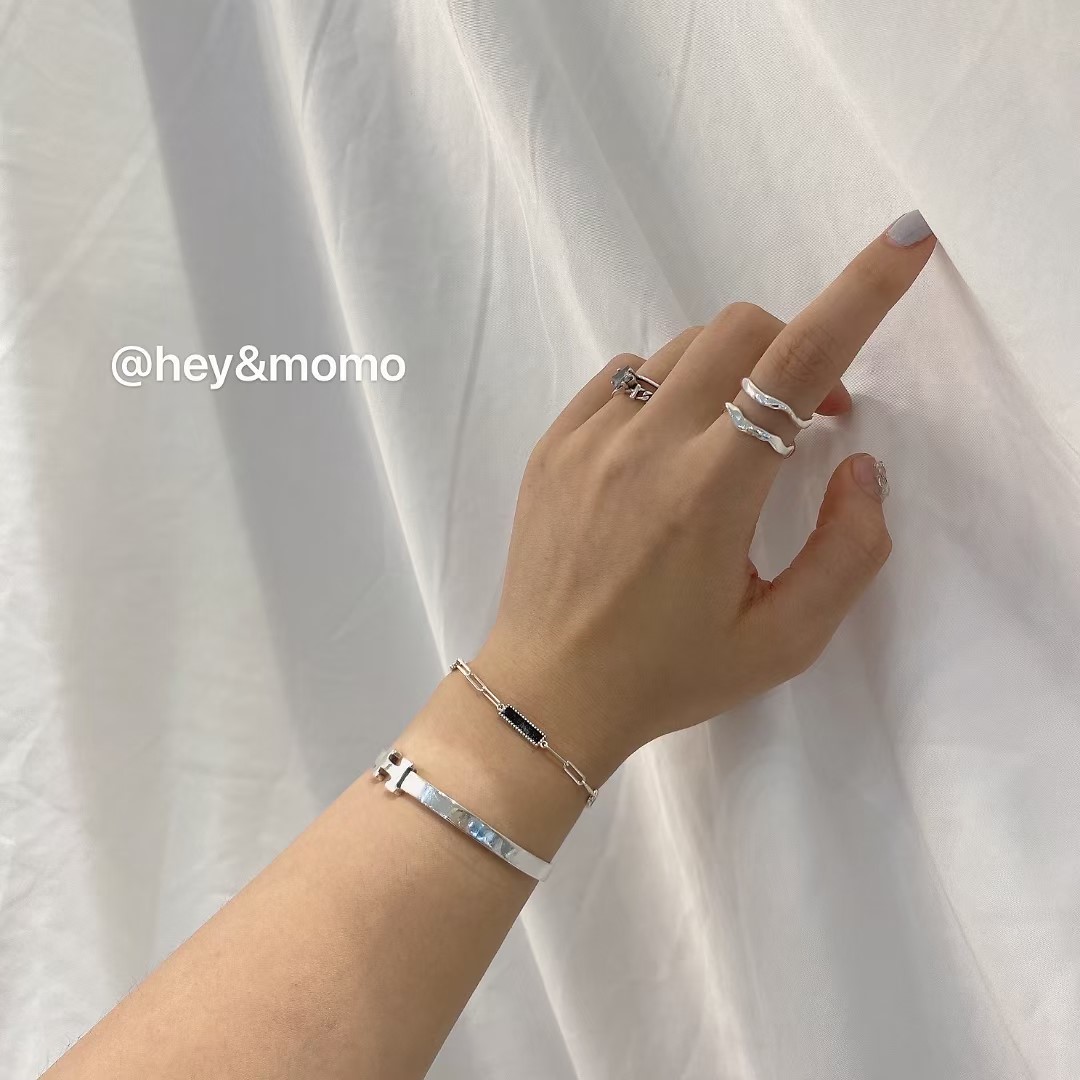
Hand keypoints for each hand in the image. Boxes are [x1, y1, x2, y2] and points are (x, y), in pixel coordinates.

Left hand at [475, 214, 935, 783]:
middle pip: (741, 329)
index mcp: (709, 493)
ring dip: (731, 371)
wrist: (549, 692)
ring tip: (731, 442)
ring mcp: (589, 438)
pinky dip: (666, 386)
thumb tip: (862, 466)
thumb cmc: (669, 675)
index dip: (862, 292)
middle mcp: (646, 446)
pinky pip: (623, 373)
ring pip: (682, 346)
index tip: (906, 241)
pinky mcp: (553, 443)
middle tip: (806, 422)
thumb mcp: (783, 642)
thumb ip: (848, 552)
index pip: (799, 362)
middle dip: (793, 350)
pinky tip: (666, 447)